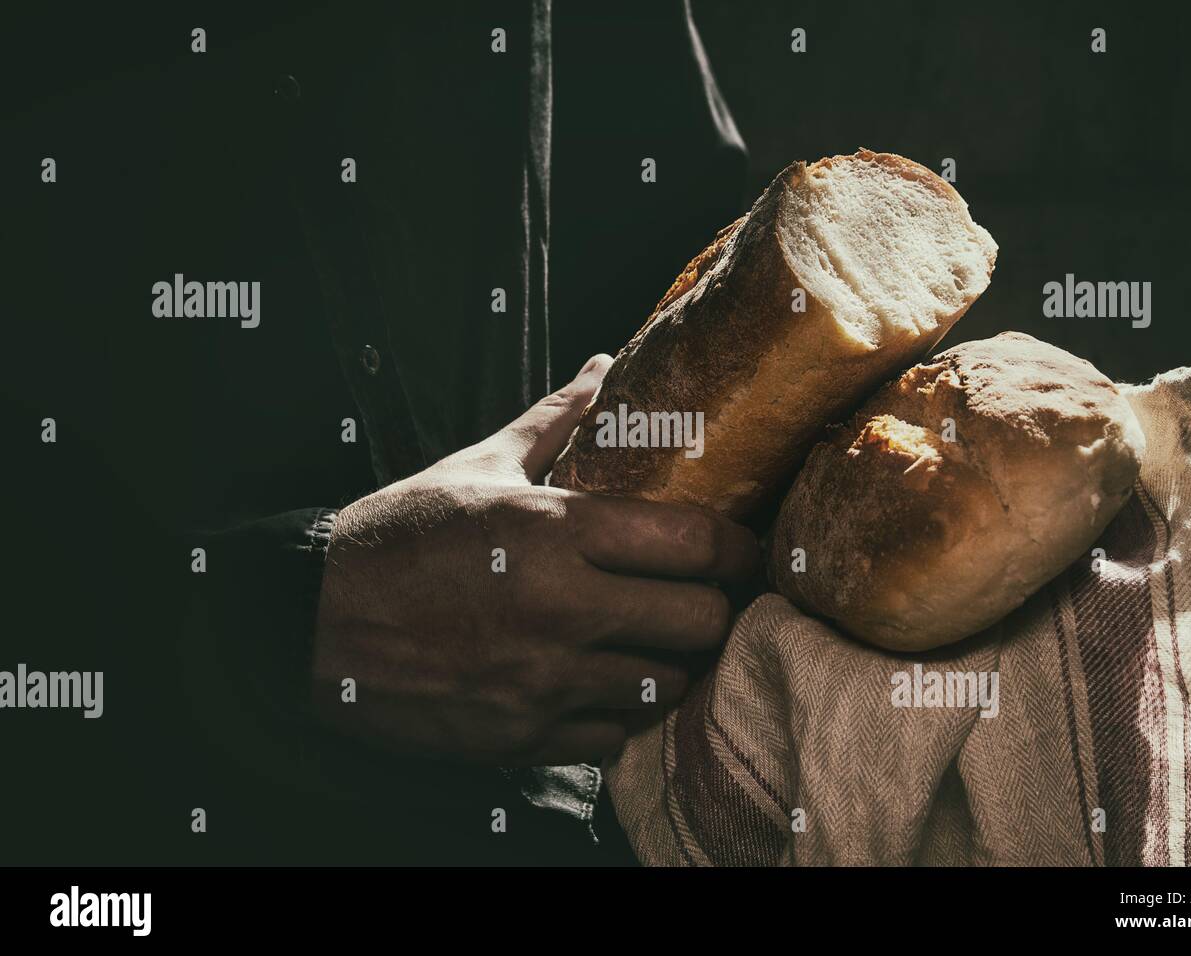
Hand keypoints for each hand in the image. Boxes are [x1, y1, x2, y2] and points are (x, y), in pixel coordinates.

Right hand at [311, 355, 759, 764]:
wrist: (311, 623)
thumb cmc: (400, 536)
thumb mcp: (477, 467)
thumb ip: (554, 422)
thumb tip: (601, 366)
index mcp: (556, 531)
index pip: (697, 544)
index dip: (737, 548)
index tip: (738, 549)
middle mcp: (562, 609)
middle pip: (700, 622)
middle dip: (713, 608)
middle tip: (700, 597)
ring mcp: (544, 681)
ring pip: (665, 685)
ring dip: (670, 662)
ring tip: (653, 641)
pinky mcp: (521, 736)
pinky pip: (613, 735)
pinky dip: (619, 711)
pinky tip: (603, 684)